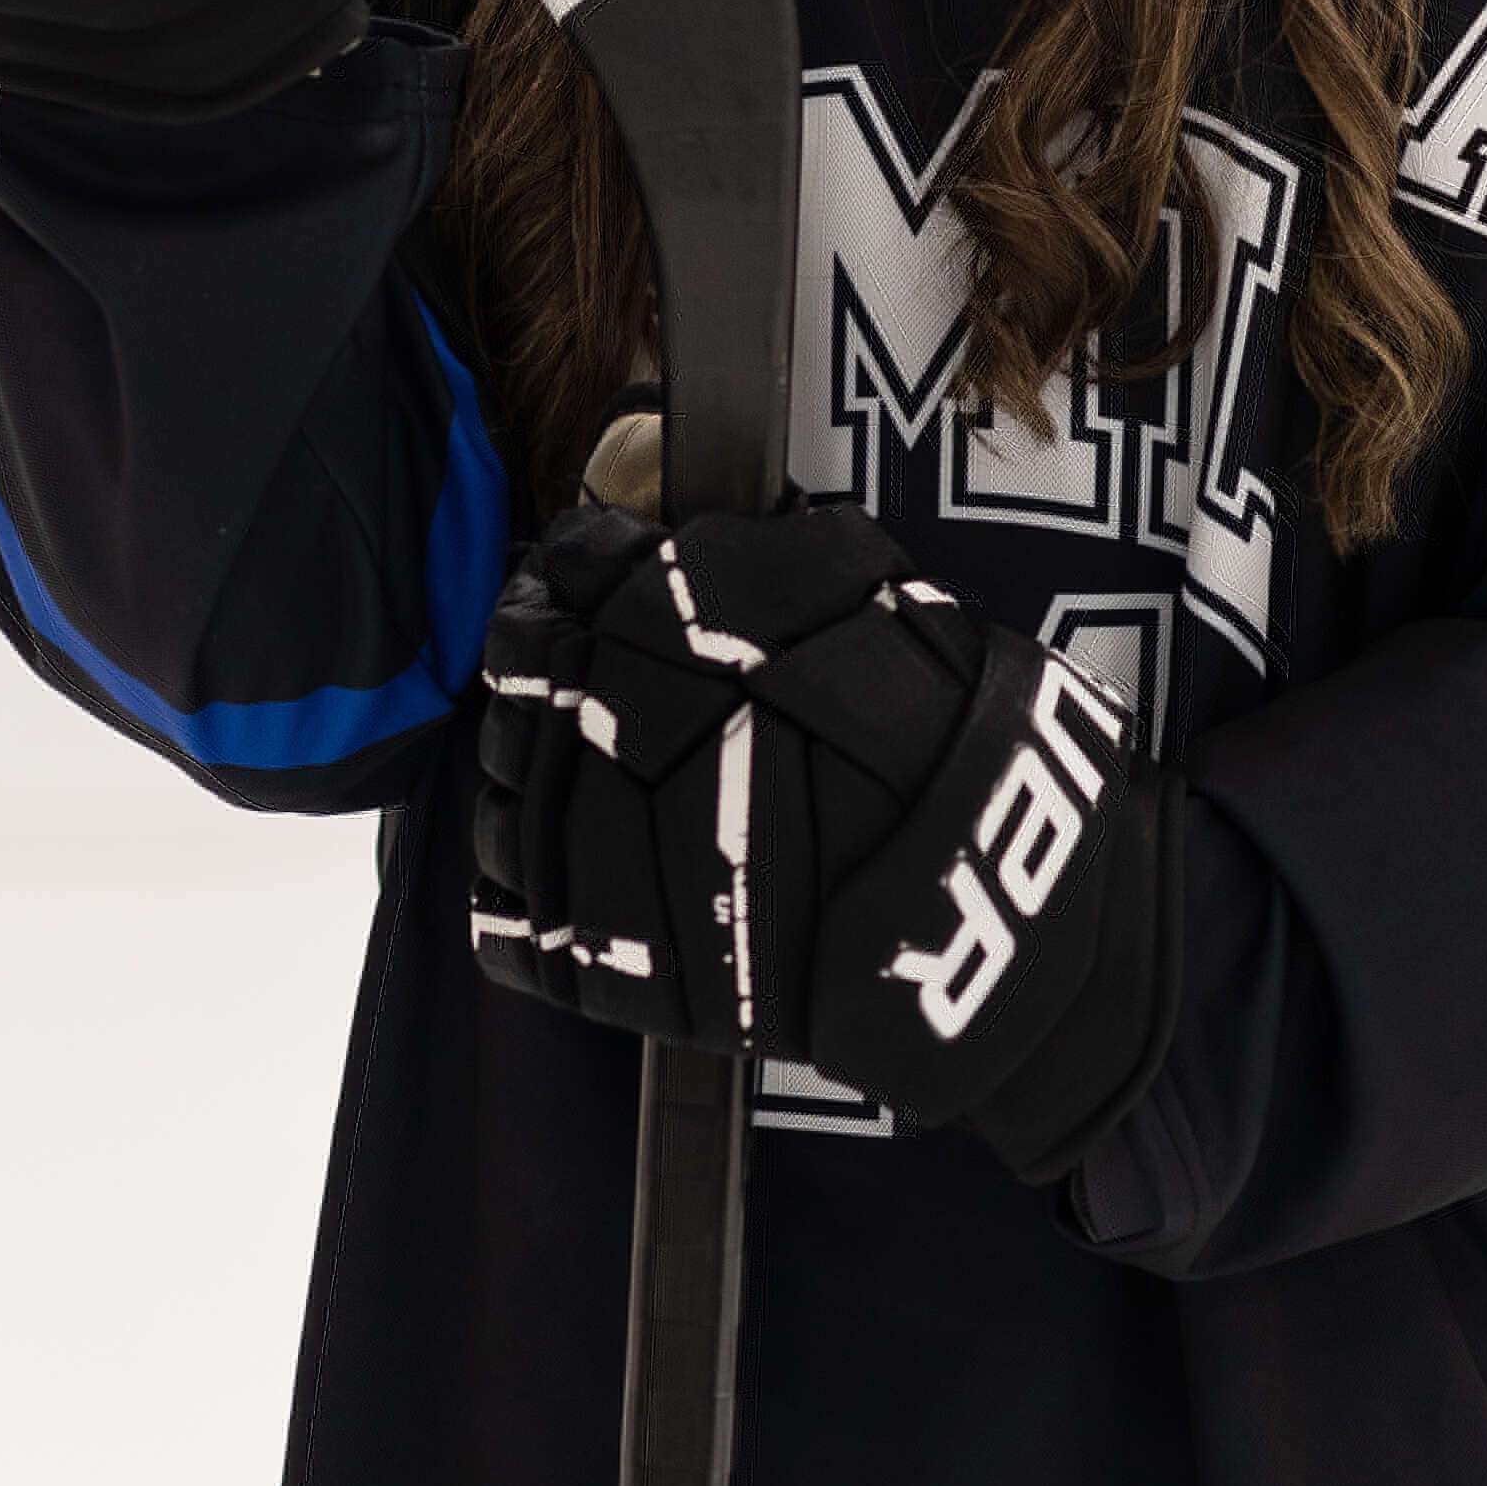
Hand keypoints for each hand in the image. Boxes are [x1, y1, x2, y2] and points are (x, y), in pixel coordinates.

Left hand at [469, 500, 1178, 1182]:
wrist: (989, 910)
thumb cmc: (946, 740)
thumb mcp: (876, 590)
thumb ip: (764, 553)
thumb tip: (666, 524)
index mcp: (676, 617)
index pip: (570, 565)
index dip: (573, 574)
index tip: (584, 589)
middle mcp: (615, 720)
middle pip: (519, 669)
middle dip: (541, 663)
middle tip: (582, 679)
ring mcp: (591, 848)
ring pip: (497, 790)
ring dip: (526, 773)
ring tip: (586, 782)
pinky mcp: (597, 960)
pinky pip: (508, 921)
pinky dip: (523, 896)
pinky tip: (576, 876)